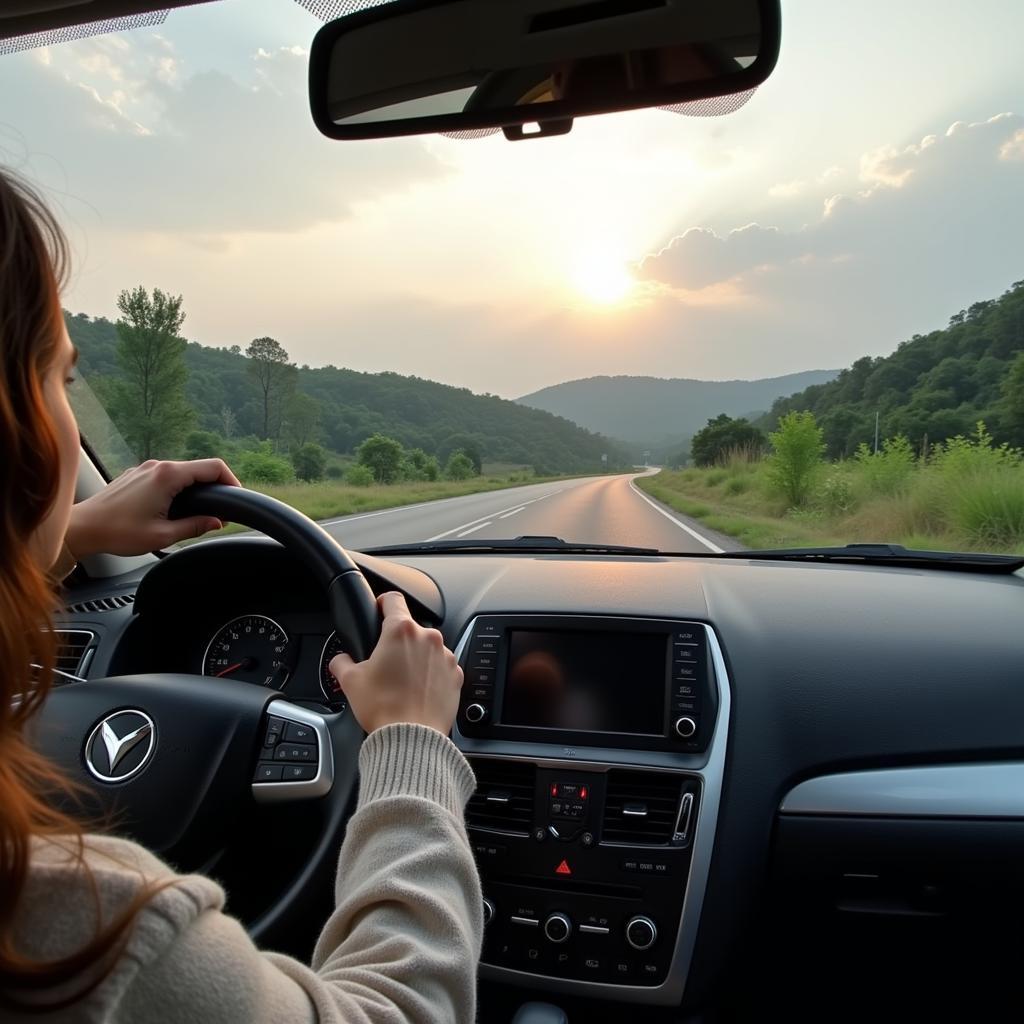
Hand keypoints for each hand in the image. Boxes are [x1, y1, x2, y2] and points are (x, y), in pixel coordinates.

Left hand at [65, 458, 240, 557]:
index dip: (231, 481)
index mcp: (168, 476)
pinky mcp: (137, 475)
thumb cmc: (118, 532)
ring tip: (197, 512)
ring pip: (182, 472)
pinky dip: (177, 488)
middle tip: (219, 511)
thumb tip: (216, 522)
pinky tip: (173, 508)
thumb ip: (195, 526)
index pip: (213, 467)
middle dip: (214, 487)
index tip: (236, 497)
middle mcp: (158, 466)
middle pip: (199, 468)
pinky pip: (166, 476)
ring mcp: (146, 469)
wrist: (82, 528)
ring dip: (195, 489)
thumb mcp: (163, 535)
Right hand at [330, 592, 463, 735]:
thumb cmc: (384, 708)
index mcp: (401, 631)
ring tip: (401, 682)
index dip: (382, 603)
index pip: (393, 599)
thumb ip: (341, 662)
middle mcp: (428, 638)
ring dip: (416, 658)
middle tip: (384, 663)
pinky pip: (441, 667)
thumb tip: (340, 661)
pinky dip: (431, 674)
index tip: (379, 611)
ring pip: (427, 648)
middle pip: (410, 628)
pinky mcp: (456, 675)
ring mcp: (446, 656)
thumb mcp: (350, 681)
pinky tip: (417, 691)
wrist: (412, 739)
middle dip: (397, 642)